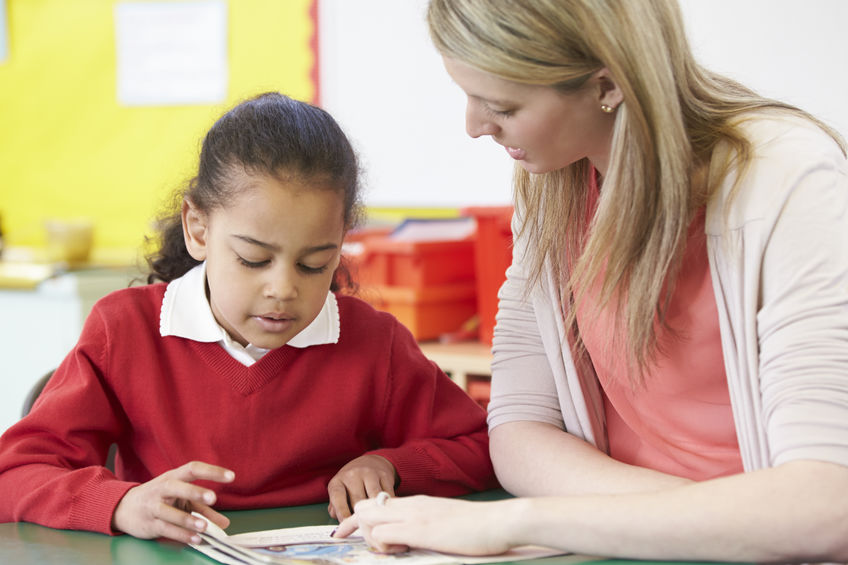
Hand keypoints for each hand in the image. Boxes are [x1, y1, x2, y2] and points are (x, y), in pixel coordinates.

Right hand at [112, 461, 234, 543]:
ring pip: (170, 513)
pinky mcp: (149, 524)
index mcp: (173, 477)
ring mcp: (154, 506)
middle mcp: (162, 489)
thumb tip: (224, 523)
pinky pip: (166, 530)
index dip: (212, 471)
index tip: (231, 476)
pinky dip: (182, 535)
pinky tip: (196, 539)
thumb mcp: (180, 499)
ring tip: (205, 527)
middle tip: (212, 498)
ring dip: (189, 520)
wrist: (124, 507)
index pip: (193, 469)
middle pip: (177, 487)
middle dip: (195, 492)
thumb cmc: (159, 498)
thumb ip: (203, 509)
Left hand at [327, 454, 396, 519]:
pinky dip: (387, 505)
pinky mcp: (384, 475)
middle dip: (361, 516)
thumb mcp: (340, 494)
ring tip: (376, 522)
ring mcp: (369, 473)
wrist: (370, 463)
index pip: (337, 497)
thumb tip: (342, 524)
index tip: (346, 523)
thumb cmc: (352, 485)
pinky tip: (387, 512)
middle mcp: (352, 475)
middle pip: (357, 500)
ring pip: (373, 498)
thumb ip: (337, 510)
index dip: (342, 511)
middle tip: (364, 527)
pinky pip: (387, 494)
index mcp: (338, 481)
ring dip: (375, 511)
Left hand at [334, 495, 513, 555]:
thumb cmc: (477, 527)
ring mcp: (414, 516)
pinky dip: (381, 546)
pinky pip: (382, 535)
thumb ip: (425, 525)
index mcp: (417, 502)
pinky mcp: (419, 530)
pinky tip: (399, 551)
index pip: (376, 504)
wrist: (498, 521)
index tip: (349, 531)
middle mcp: (411, 504)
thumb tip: (410, 539)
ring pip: (367, 518)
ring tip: (390, 550)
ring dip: (369, 537)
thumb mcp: (445, 522)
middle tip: (359, 542)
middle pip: (363, 507)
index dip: (358, 518)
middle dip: (353, 525)